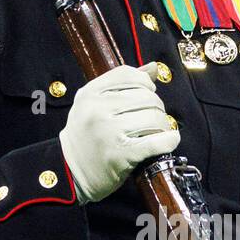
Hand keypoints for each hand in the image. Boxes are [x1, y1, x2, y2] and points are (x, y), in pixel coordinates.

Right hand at [59, 62, 179, 203]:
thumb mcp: (93, 104)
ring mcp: (108, 132)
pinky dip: (169, 141)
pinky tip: (170, 140)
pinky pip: (155, 142)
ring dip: (163, 125)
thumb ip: (122, 84)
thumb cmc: (86, 136)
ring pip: (153, 118)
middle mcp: (97, 110)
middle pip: (146, 96)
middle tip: (155, 118)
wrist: (69, 172)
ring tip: (159, 131)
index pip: (129, 75)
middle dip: (157, 107)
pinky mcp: (120, 155)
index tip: (149, 93)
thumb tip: (154, 67)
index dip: (145, 82)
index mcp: (89, 93)